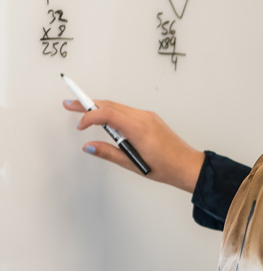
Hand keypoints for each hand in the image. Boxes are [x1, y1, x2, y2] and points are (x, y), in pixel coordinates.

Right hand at [62, 98, 204, 192]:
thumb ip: (108, 153)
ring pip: (119, 107)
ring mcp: (148, 116)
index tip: (79, 126)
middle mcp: (144, 117)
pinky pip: (127, 111)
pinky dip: (112, 112)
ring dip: (100, 107)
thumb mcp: (132, 163)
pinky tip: (103, 117)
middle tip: (69, 103)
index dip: (90, 117)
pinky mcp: (150, 119)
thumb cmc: (164, 166)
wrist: (186, 164)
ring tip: (81, 108)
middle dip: (89, 104)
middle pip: (111, 106)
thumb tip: (88, 146)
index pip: (109, 114)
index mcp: (139, 128)